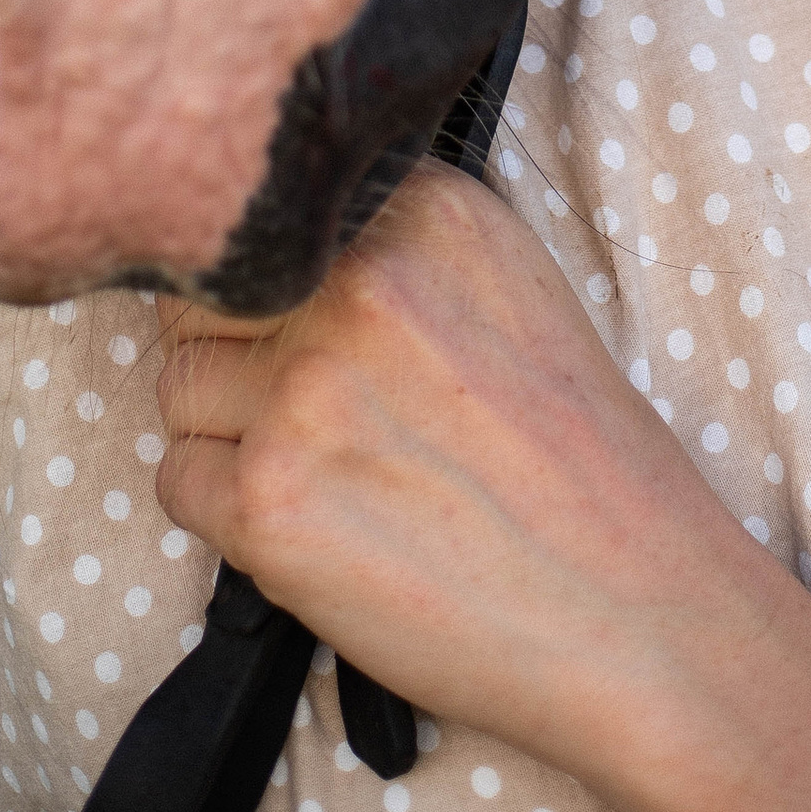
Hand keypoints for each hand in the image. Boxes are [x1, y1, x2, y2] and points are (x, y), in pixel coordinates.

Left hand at [156, 169, 810, 811]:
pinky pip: (176, 479)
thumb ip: (396, 234)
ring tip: (324, 469)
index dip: (273, 276)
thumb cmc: (575, 457)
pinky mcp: (269, 502)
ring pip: (178, 385)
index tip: (305, 322)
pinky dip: (226, 511)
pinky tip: (313, 523)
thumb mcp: (509, 279)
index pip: (266, 209)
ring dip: (228, 431)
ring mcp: (306, 390)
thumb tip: (282, 228)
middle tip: (314, 410)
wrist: (634, 603)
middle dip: (237, 352)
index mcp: (421, 211)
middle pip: (204, 294)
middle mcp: (356, 281)